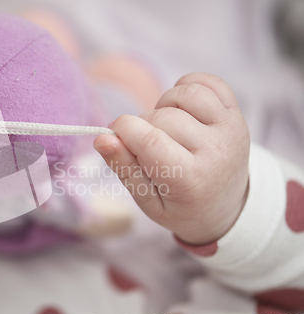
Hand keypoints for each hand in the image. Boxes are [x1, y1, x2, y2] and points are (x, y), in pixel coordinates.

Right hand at [93, 73, 249, 244]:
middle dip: (142, 124)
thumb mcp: (147, 201)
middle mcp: (216, 150)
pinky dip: (187, 87)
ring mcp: (230, 129)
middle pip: (163, 117)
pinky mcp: (237, 114)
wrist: (224, 205)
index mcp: (191, 179)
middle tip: (145, 144)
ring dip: (164, 105)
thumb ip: (124, 169)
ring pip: (186, 94)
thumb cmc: (181, 206)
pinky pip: (209, 82)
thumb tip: (102, 138)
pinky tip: (180, 108)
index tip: (114, 135)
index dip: (122, 129)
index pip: (149, 140)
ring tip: (164, 126)